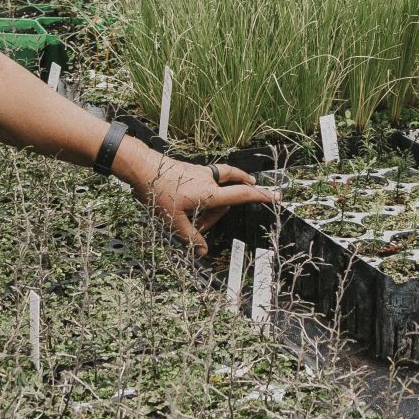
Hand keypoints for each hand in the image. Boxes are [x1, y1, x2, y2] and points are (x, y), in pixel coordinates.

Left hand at [128, 157, 277, 256]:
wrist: (143, 167)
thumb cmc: (158, 190)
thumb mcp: (173, 221)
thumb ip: (190, 237)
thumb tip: (202, 251)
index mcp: (209, 193)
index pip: (241, 194)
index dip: (260, 196)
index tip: (275, 196)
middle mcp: (209, 180)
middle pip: (227, 196)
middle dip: (219, 213)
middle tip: (202, 227)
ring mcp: (201, 173)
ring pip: (220, 185)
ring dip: (213, 202)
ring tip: (195, 216)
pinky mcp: (192, 170)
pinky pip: (208, 180)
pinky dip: (207, 191)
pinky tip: (189, 199)